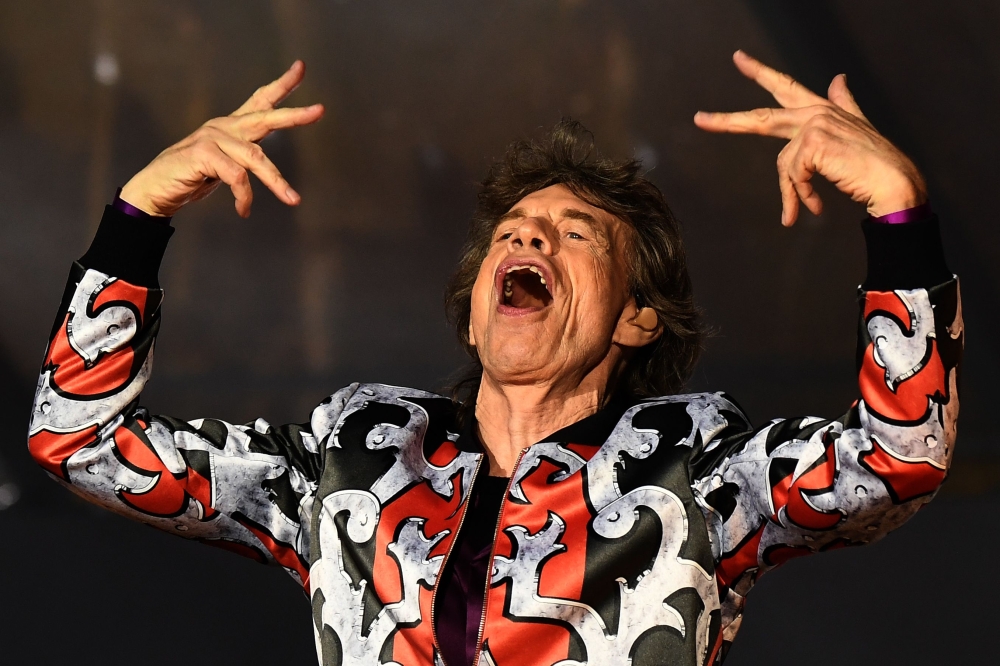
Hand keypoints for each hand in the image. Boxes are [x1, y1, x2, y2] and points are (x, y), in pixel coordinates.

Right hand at [120, 61, 323, 217]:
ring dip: (277, 182)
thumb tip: (265, 168)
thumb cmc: (191, 177)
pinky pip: (237, 177)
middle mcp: (225, 126)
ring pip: (256, 158)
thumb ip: (244, 161)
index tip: (301, 67)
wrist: (155, 189)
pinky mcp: (203, 153)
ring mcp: (213, 137)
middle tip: (320, 110)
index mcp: (232, 126)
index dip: (282, 84)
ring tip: (293, 200)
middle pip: (266, 117)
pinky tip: (243, 211)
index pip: (261, 99)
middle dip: (294, 115)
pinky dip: (244, 196)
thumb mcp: (224, 166)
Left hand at [694, 50, 926, 225]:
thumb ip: (844, 102)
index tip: (738, 59)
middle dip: (728, 121)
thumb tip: (837, 78)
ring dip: (793, 193)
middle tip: (699, 119)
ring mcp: (815, 125)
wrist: (894, 184)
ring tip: (807, 208)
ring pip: (783, 164)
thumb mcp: (857, 129)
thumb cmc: (875, 164)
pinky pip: (792, 175)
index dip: (761, 72)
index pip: (786, 86)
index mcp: (823, 108)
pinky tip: (816, 206)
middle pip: (763, 117)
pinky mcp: (814, 143)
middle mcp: (816, 112)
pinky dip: (801, 196)